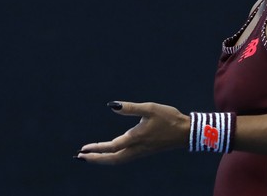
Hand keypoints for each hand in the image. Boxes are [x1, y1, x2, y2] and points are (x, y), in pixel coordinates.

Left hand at [75, 101, 189, 164]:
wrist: (186, 132)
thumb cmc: (168, 118)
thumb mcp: (149, 108)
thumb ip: (130, 108)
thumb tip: (112, 105)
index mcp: (136, 138)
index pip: (112, 147)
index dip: (96, 149)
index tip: (83, 149)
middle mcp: (137, 148)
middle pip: (112, 159)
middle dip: (96, 159)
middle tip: (80, 157)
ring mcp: (141, 152)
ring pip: (118, 161)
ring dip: (103, 160)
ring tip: (91, 157)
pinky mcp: (144, 151)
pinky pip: (124, 158)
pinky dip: (113, 158)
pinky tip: (110, 153)